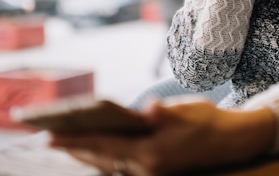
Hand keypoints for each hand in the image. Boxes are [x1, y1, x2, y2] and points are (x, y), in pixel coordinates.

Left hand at [49, 98, 275, 175]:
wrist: (230, 141)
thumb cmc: (207, 120)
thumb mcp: (186, 110)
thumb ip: (162, 113)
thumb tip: (146, 110)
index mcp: (152, 152)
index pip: (105, 145)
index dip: (76, 139)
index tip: (51, 135)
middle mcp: (147, 168)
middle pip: (101, 158)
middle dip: (74, 148)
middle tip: (48, 139)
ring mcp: (150, 172)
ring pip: (108, 164)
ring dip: (86, 154)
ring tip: (65, 143)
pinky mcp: (154, 171)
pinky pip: (119, 166)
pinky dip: (103, 157)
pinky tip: (94, 149)